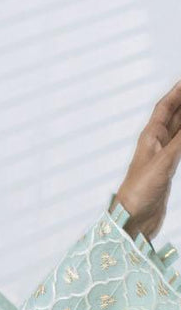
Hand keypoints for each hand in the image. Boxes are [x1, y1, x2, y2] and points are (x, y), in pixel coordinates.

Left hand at [114, 78, 180, 241]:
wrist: (133, 218)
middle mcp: (156, 143)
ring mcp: (162, 155)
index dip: (177, 91)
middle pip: (174, 115)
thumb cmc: (139, 190)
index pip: (165, 107)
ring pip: (180, 130)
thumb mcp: (164, 162)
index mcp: (150, 137)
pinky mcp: (168, 168)